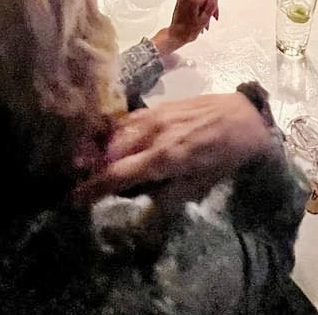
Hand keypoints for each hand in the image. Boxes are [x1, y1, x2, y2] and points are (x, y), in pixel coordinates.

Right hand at [73, 92, 272, 201]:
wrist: (245, 116)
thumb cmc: (226, 155)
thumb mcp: (201, 184)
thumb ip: (168, 197)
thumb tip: (141, 210)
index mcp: (165, 156)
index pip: (118, 174)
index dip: (93, 188)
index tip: (73, 199)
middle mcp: (154, 133)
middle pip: (109, 150)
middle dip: (90, 167)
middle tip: (76, 181)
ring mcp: (155, 115)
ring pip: (115, 131)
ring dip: (99, 148)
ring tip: (88, 162)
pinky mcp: (159, 106)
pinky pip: (128, 118)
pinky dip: (115, 131)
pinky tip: (111, 140)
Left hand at [151, 0, 219, 57]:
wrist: (176, 35)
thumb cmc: (188, 30)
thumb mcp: (205, 18)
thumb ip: (212, 4)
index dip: (214, 8)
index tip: (214, 17)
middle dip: (208, 11)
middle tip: (208, 22)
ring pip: (200, 1)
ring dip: (203, 11)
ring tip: (203, 23)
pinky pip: (194, 1)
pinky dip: (198, 9)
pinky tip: (198, 19)